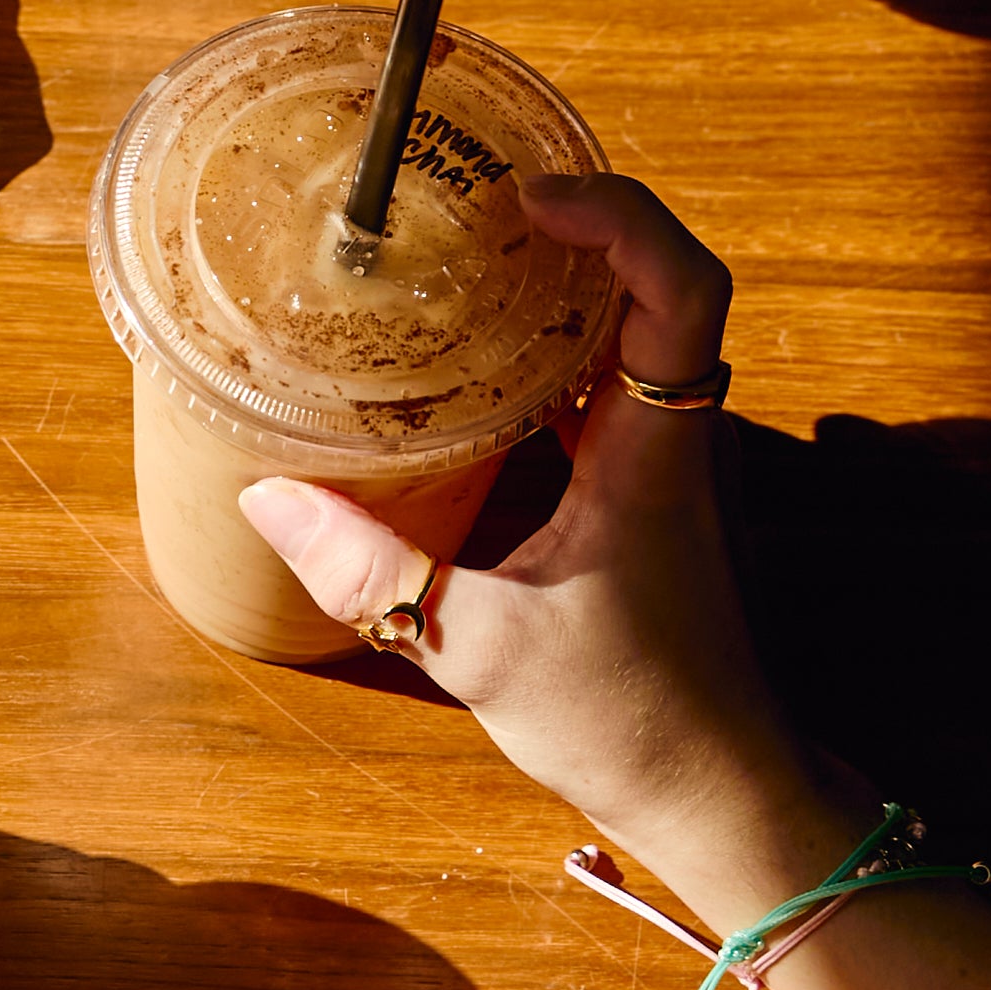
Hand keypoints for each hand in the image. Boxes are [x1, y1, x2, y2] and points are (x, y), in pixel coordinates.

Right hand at [236, 176, 846, 892]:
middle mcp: (673, 441)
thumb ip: (372, 573)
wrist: (720, 792)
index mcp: (654, 453)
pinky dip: (551, 356)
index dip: (621, 217)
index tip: (532, 197)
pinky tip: (471, 370)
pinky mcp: (644, 503)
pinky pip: (607, 393)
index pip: (680, 288)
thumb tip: (270, 500)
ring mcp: (663, 469)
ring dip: (564, 286)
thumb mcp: (478, 648)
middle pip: (656, 286)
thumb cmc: (631, 720)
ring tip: (462, 262)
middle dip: (578, 225)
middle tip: (476, 205)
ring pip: (633, 336)